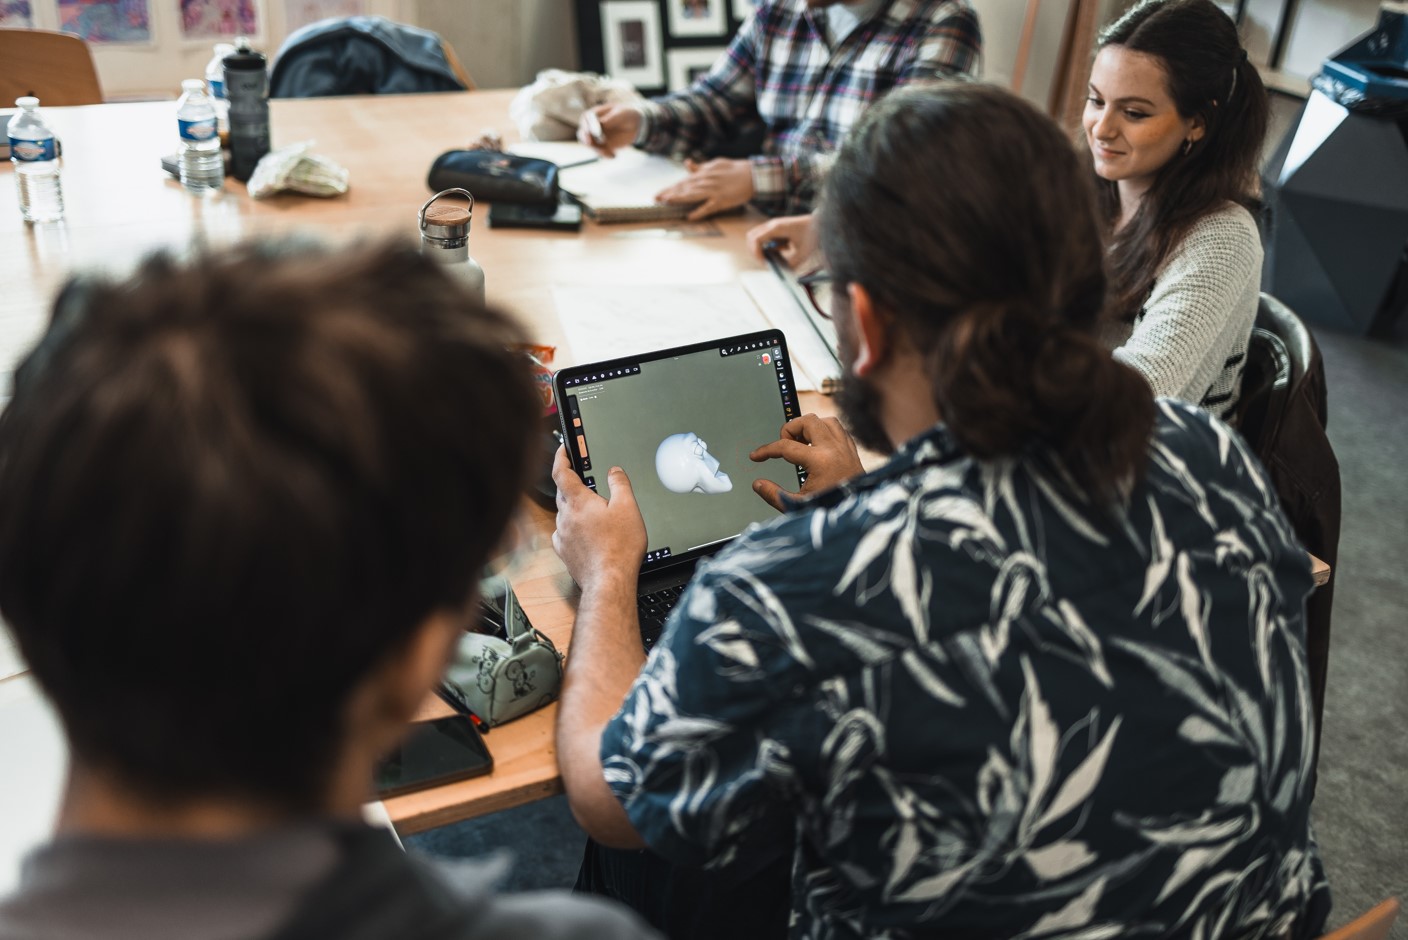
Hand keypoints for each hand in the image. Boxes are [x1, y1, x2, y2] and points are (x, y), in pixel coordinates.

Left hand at [551, 446, 647, 591]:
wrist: (609, 581)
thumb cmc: (619, 548)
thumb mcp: (628, 507)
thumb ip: (620, 484)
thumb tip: (615, 471)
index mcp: (579, 502)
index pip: (562, 472)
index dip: (561, 457)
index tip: (563, 450)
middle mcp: (565, 517)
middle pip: (563, 493)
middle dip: (572, 485)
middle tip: (586, 482)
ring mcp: (563, 536)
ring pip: (564, 514)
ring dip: (575, 509)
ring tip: (594, 513)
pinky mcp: (564, 552)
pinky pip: (564, 533)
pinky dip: (573, 528)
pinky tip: (586, 534)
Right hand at [576, 104, 641, 157]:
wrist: (635, 125)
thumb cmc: (627, 114)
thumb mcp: (621, 114)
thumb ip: (611, 119)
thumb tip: (601, 124)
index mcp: (595, 113)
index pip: (586, 118)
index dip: (588, 125)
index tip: (596, 133)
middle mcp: (592, 125)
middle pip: (582, 133)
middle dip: (585, 139)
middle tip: (590, 144)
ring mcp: (596, 137)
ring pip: (590, 145)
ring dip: (598, 150)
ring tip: (611, 153)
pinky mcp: (602, 146)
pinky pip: (599, 152)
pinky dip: (605, 155)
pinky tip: (614, 156)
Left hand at [655, 158, 754, 220]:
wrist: (752, 175)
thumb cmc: (733, 170)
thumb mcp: (715, 165)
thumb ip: (700, 167)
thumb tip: (687, 164)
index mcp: (704, 173)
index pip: (683, 181)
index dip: (670, 188)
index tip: (658, 194)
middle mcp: (706, 181)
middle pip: (684, 188)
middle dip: (669, 193)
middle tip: (655, 198)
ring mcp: (713, 191)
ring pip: (692, 195)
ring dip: (679, 198)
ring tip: (666, 202)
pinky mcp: (722, 200)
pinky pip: (708, 207)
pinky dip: (699, 212)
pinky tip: (690, 217)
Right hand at [746, 214, 818, 267]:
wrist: (820, 223)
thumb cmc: (812, 234)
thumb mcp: (803, 253)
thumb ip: (792, 265)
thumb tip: (783, 274)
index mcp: (777, 228)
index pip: (756, 239)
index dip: (756, 253)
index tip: (764, 262)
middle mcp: (772, 224)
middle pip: (751, 237)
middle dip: (754, 251)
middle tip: (764, 261)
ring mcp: (774, 225)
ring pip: (757, 237)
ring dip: (761, 248)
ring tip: (775, 255)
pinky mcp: (777, 228)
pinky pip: (766, 238)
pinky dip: (769, 246)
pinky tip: (783, 248)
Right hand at [749, 414, 864, 511]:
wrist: (859, 516)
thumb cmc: (832, 511)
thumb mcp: (797, 506)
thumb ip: (774, 495)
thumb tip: (758, 484)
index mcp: (820, 461)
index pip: (785, 446)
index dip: (766, 450)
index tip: (756, 456)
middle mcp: (834, 449)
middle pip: (807, 421)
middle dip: (790, 429)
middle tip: (784, 445)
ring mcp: (845, 448)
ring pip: (825, 420)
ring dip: (810, 427)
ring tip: (801, 443)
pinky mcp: (853, 451)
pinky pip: (838, 429)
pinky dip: (825, 431)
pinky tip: (818, 445)